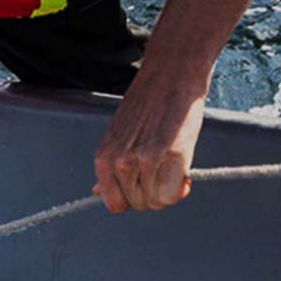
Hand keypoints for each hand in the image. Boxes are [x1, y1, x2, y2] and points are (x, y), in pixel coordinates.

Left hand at [93, 72, 204, 212]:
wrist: (171, 75)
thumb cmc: (146, 105)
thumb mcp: (116, 137)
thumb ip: (109, 168)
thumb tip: (96, 192)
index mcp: (103, 159)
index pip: (114, 204)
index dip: (133, 199)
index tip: (145, 187)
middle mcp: (120, 163)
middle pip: (138, 205)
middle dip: (154, 194)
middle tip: (164, 173)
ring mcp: (144, 161)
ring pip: (157, 202)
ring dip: (169, 190)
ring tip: (173, 167)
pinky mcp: (171, 156)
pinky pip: (173, 194)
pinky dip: (181, 188)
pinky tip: (184, 171)